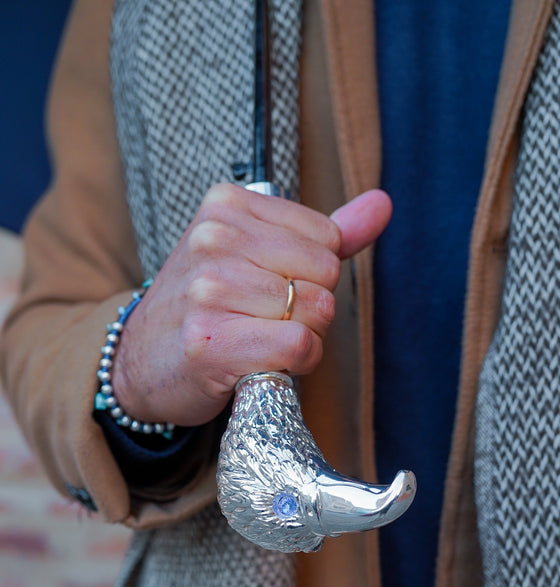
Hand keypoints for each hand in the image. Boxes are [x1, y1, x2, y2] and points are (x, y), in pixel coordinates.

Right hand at [111, 184, 391, 425]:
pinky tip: (262, 362)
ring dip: (303, 338)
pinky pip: (299, 344)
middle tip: (264, 319)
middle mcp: (213, 239)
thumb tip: (382, 204)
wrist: (139, 362)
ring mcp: (207, 290)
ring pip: (316, 310)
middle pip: (326, 273)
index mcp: (226, 205)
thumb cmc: (205, 307)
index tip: (270, 288)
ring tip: (257, 340)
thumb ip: (322, 232)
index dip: (312, 275)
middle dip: (310, 306)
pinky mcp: (211, 342)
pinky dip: (296, 363)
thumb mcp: (256, 255)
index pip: (327, 237)